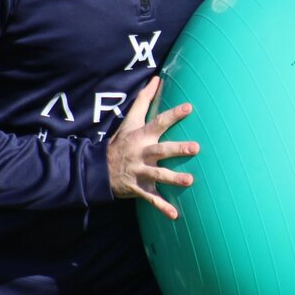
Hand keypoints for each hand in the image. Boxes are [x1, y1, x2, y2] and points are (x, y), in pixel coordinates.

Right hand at [107, 77, 197, 220]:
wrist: (98, 170)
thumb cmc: (120, 142)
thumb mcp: (130, 121)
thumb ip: (145, 100)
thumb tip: (156, 78)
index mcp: (141, 136)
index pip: (159, 122)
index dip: (174, 114)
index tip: (189, 107)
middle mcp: (141, 153)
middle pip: (161, 150)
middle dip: (177, 149)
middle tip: (196, 147)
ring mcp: (139, 172)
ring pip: (158, 176)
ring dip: (173, 179)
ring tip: (190, 181)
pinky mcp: (138, 188)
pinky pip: (151, 199)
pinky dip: (162, 208)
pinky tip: (175, 215)